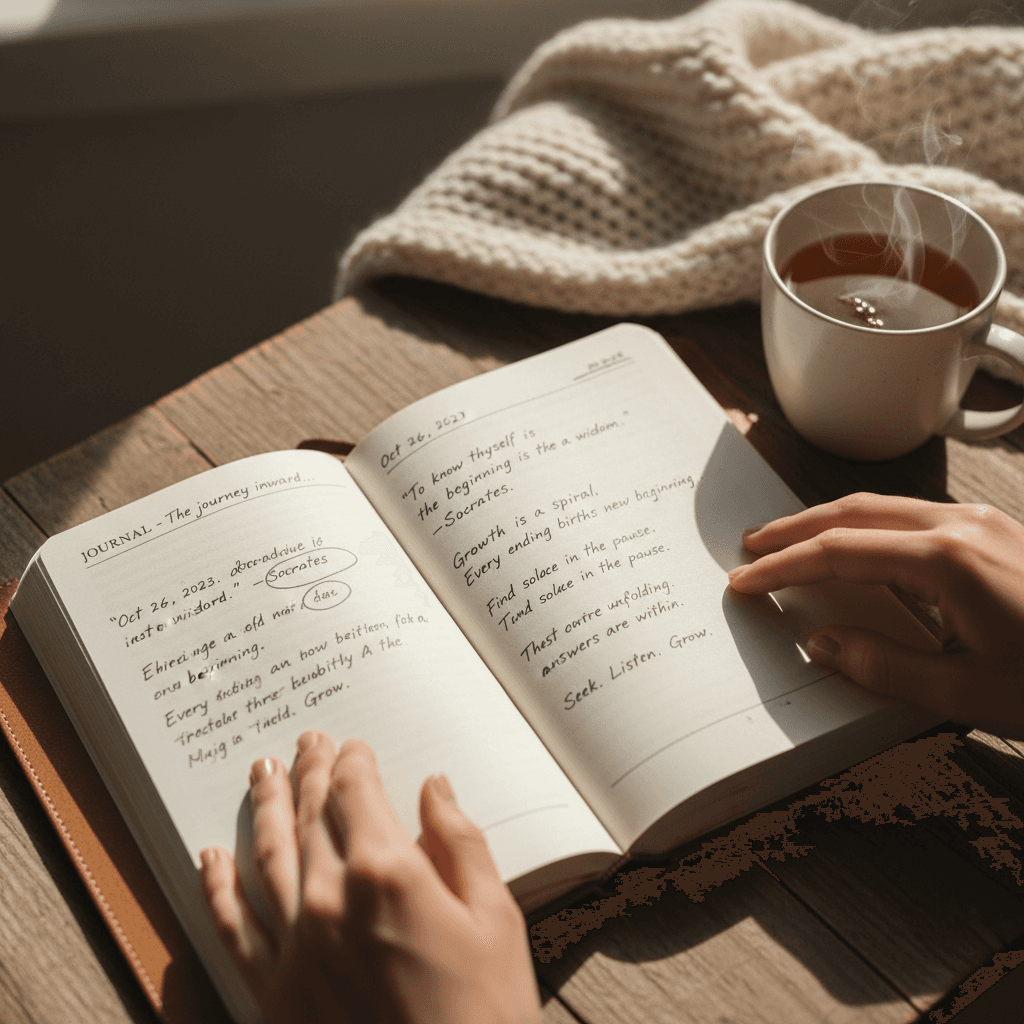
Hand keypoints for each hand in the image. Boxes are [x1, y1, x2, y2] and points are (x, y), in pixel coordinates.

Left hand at [200, 733, 541, 1023]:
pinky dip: (218, 888)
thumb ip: (460, 843)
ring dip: (264, 808)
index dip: (353, 762)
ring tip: (262, 772)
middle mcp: (330, 899)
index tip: (353, 748)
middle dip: (308, 772)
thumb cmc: (483, 1012)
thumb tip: (434, 789)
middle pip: (309, 815)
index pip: (355, 791)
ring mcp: (297, 946)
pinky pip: (235, 928)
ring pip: (268, 856)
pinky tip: (211, 859)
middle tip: (305, 744)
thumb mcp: (494, 916)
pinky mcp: (277, 991)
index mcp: (387, 872)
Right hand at [727, 493, 1023, 737]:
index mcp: (947, 560)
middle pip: (855, 511)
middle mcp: (962, 526)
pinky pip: (916, 518)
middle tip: (754, 545)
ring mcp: (984, 523)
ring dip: (832, 523)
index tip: (747, 580)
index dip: (784, 566)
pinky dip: (871, 529)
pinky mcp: (998, 533)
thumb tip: (824, 643)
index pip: (839, 552)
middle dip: (797, 528)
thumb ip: (884, 666)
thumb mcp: (967, 691)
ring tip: (793, 542)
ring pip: (885, 508)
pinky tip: (860, 551)